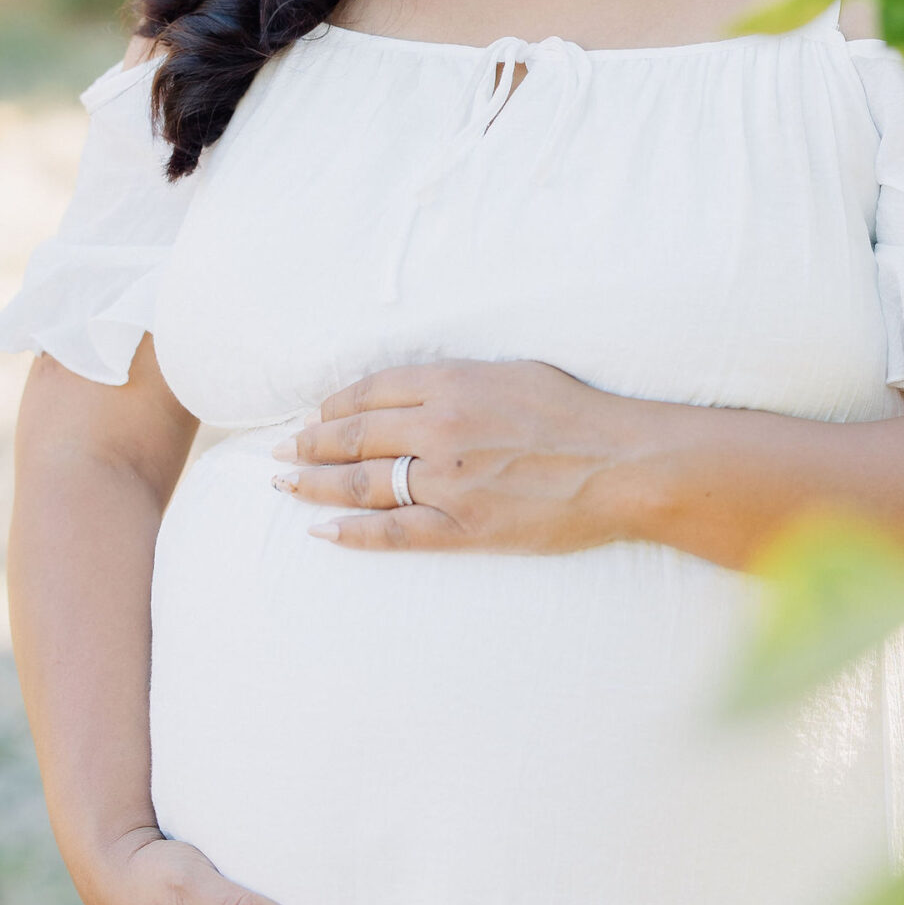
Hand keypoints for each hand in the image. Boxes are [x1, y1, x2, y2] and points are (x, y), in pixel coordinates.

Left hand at [271, 359, 645, 552]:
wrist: (623, 463)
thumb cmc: (578, 412)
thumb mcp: (513, 372)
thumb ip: (459, 380)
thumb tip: (417, 390)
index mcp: (451, 383)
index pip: (370, 392)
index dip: (333, 405)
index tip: (314, 414)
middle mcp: (439, 429)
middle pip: (353, 436)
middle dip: (309, 443)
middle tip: (280, 450)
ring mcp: (448, 481)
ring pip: (361, 483)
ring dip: (315, 483)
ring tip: (285, 484)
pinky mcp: (464, 526)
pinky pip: (393, 532)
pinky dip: (352, 532)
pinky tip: (323, 531)